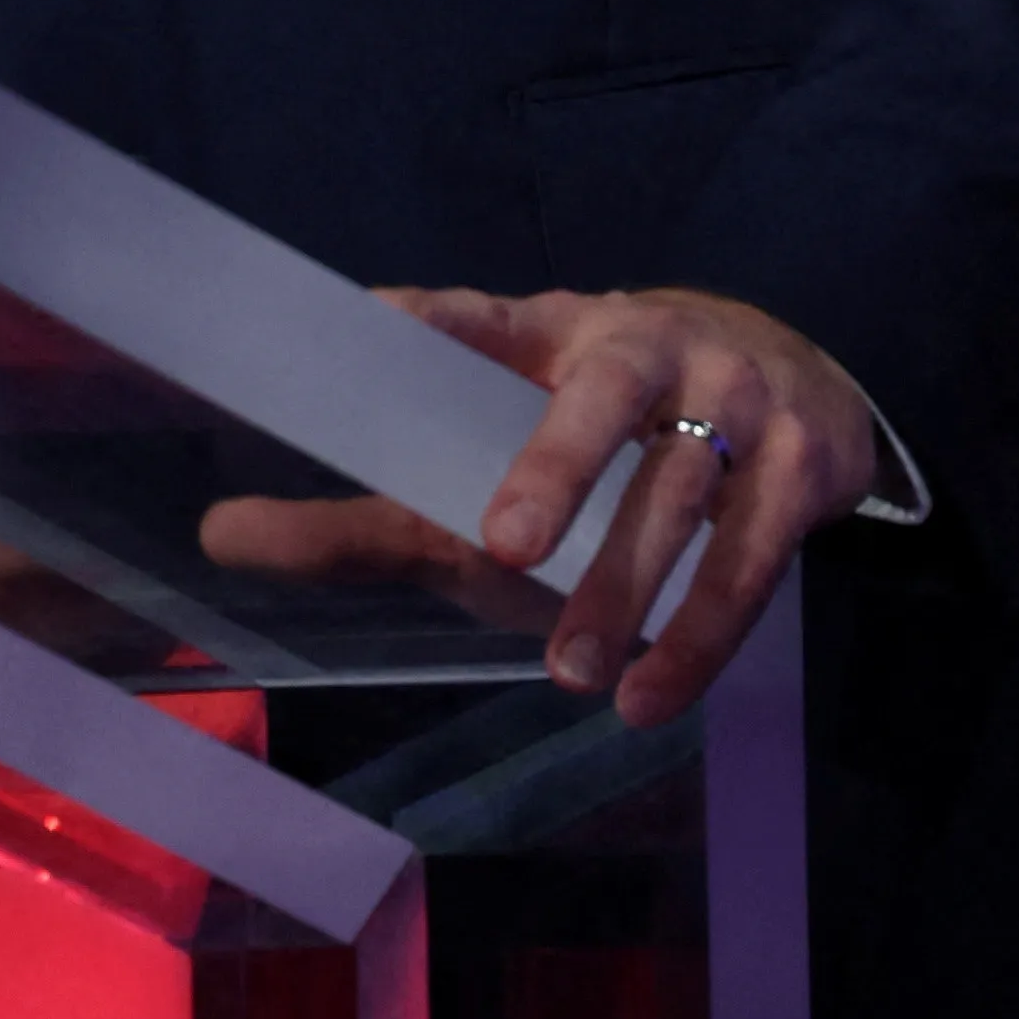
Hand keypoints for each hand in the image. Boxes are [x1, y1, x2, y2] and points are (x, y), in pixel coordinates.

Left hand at [192, 283, 876, 728]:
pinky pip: (753, 557)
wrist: (801, 390)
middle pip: (602, 399)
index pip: (486, 320)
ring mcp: (738, 398)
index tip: (374, 325)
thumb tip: (216, 534)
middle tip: (500, 549)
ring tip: (572, 673)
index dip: (437, 320)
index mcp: (561, 332)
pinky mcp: (803, 462)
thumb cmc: (608, 432)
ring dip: (628, 585)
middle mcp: (652, 347)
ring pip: (682, 490)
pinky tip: (650, 698)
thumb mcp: (498, 447)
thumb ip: (372, 506)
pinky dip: (703, 632)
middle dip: (558, 465)